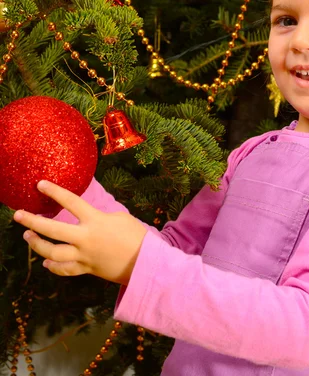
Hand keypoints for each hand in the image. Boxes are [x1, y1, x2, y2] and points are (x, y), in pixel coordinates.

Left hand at [13, 180, 146, 285]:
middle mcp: (86, 239)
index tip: (40, 184)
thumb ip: (97, 217)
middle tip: (18, 215)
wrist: (145, 263)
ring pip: (53, 253)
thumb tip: (84, 218)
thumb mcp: (118, 217)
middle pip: (53, 230)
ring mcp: (84, 256)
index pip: (70, 201)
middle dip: (33, 222)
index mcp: (95, 221)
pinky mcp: (87, 269)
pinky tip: (46, 262)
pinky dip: (53, 266)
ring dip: (37, 245)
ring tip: (28, 236)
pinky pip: (65, 270)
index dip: (54, 191)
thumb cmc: (135, 235)